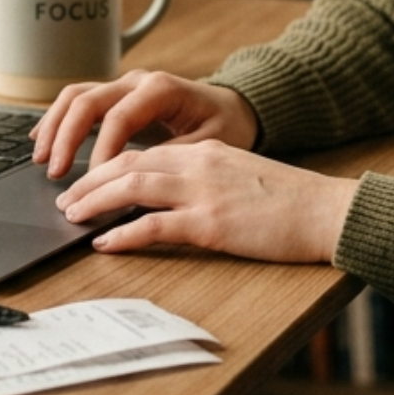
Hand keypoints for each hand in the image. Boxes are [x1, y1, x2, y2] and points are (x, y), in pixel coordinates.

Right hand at [30, 69, 259, 178]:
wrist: (235, 107)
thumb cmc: (225, 126)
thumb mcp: (209, 145)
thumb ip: (172, 157)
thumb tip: (137, 179)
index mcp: (161, 89)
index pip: (119, 118)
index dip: (102, 151)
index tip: (96, 183)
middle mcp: (137, 81)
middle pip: (88, 101)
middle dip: (67, 137)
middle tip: (55, 173)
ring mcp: (124, 85)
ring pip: (76, 96)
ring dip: (55, 126)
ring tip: (41, 159)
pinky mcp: (116, 96)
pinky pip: (79, 100)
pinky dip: (58, 118)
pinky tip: (42, 140)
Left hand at [56, 141, 358, 262]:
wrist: (327, 211)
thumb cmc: (289, 201)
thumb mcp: (239, 176)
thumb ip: (204, 178)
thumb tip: (168, 198)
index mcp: (205, 151)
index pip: (142, 152)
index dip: (106, 167)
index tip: (85, 181)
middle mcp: (199, 164)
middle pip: (128, 164)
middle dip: (90, 181)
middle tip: (66, 199)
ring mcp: (204, 192)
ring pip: (133, 187)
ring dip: (95, 201)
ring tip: (73, 216)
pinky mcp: (212, 223)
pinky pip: (155, 225)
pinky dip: (124, 233)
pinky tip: (106, 242)